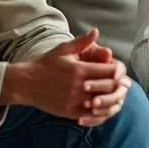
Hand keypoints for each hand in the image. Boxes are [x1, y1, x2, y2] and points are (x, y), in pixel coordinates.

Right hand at [2, 29, 130, 125]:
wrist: (25, 84)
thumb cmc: (45, 64)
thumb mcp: (62, 50)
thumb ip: (81, 42)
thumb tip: (96, 32)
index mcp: (79, 70)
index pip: (109, 71)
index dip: (118, 71)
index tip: (118, 70)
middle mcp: (78, 87)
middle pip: (109, 88)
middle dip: (118, 85)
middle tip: (122, 84)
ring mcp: (74, 101)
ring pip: (103, 103)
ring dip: (111, 99)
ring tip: (115, 95)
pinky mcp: (70, 112)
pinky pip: (92, 115)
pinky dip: (100, 111)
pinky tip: (103, 106)